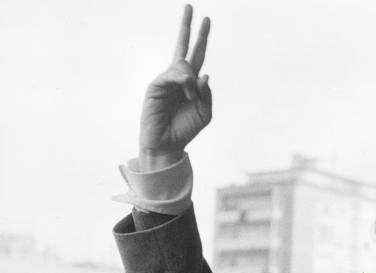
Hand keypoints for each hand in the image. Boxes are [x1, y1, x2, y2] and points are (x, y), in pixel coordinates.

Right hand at [139, 4, 211, 170]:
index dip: (202, 38)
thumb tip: (204, 74)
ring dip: (191, 82)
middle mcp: (178, 78)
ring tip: (190, 99)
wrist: (168, 144)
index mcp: (191, 83)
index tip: (206, 19)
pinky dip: (184, 83)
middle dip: (189, 27)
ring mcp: (166, 80)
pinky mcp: (156, 86)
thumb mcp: (205, 113)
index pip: (197, 55)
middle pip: (184, 47)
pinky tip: (187, 94)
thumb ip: (207, 94)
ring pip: (184, 66)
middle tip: (190, 6)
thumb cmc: (185, 129)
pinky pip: (174, 76)